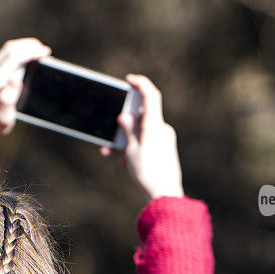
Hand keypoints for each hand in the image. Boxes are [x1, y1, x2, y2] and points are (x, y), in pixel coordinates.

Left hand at [0, 38, 50, 151]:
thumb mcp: (2, 116)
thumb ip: (8, 99)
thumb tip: (16, 80)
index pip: (14, 57)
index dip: (31, 51)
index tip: (45, 51)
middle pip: (9, 49)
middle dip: (28, 46)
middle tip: (44, 49)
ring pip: (6, 52)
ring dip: (22, 48)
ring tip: (38, 52)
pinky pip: (3, 58)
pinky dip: (17, 55)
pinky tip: (25, 62)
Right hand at [101, 74, 184, 200]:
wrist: (164, 193)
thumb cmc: (148, 172)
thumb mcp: (132, 150)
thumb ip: (128, 131)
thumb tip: (124, 117)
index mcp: (155, 126)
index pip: (151, 96)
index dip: (140, 84)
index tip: (129, 80)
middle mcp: (161, 129)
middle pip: (141, 115)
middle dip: (124, 121)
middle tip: (113, 127)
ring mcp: (163, 139)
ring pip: (141, 131)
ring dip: (125, 138)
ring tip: (110, 150)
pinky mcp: (162, 149)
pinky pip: (145, 141)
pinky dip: (133, 146)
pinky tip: (123, 159)